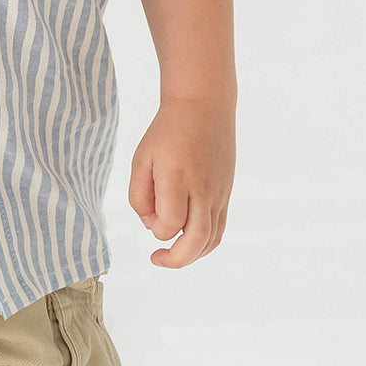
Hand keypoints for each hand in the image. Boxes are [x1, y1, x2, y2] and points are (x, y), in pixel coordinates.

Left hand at [128, 97, 234, 267]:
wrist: (204, 107)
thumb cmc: (167, 132)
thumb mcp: (142, 158)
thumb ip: (139, 195)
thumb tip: (150, 225)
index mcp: (178, 177)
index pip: (170, 223)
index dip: (156, 229)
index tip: (148, 216)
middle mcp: (202, 188)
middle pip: (196, 240)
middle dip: (176, 259)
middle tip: (156, 259)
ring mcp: (218, 192)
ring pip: (212, 239)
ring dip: (191, 255)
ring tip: (172, 255)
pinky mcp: (225, 193)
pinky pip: (220, 228)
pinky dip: (205, 243)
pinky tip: (188, 242)